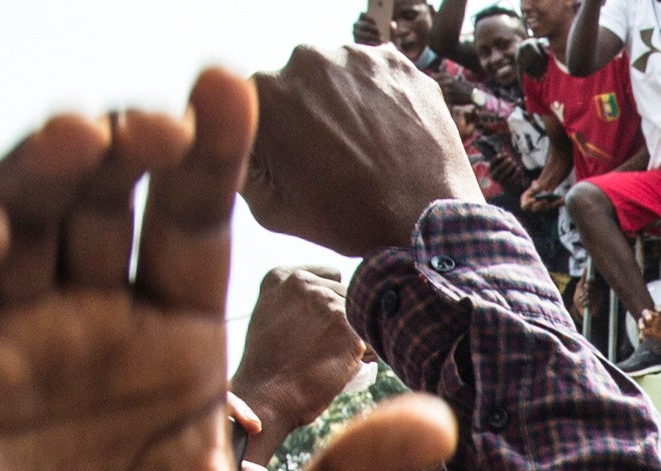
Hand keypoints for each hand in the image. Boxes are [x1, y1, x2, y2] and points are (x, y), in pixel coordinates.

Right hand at [0, 73, 458, 470]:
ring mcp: (7, 340)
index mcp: (177, 341)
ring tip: (81, 137)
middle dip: (125, 148)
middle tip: (162, 121)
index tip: (234, 88)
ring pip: (17, 222)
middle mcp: (91, 319)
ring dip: (40, 172)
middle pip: (103, 201)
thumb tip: (445, 424)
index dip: (212, 155)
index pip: (195, 222)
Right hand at [230, 264, 369, 451]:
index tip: (319, 324)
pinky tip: (347, 366)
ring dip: (360, 334)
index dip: (333, 300)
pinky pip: (374, 339)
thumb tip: (340, 296)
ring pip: (364, 315)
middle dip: (347, 318)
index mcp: (283, 276)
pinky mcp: (350, 330)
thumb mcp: (272, 315)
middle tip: (327, 346)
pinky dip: (369, 354)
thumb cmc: (269, 365)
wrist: (266, 397)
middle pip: (351, 294)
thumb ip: (300, 298)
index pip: (333, 275)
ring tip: (334, 357)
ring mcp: (329, 304)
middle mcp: (306, 284)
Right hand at [245, 41, 483, 254]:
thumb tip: (235, 140)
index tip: (295, 156)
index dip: (275, 132)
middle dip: (310, 111)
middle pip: (298, 82)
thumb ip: (240, 162)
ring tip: (366, 148)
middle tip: (334, 154)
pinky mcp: (396, 62)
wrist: (424, 224)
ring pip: (339, 76)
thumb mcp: (269, 207)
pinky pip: (378, 76)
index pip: (254, 102)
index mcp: (264, 92)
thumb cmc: (347, 220)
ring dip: (346, 103)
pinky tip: (389, 135)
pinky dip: (381, 99)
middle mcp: (304, 60)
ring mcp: (354, 56)